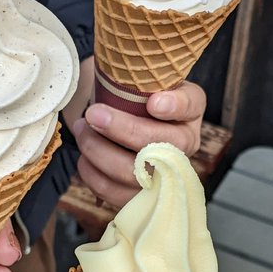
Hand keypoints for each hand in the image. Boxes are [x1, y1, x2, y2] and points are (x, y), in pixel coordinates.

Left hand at [73, 81, 205, 208]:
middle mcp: (184, 146)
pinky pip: (114, 191)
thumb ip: (140, 76)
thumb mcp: (143, 80)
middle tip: (93, 113)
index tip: (154, 102)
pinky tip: (85, 156)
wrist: (124, 121)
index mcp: (189, 110)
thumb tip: (123, 82)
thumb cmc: (134, 97)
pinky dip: (92, 173)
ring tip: (82, 129)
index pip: (190, 105)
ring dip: (99, 151)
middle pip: (160, 147)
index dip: (175, 107)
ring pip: (133, 174)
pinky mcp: (140, 195)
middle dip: (122, 130)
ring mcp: (164, 175)